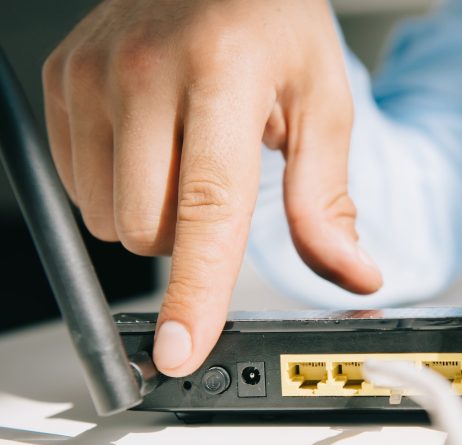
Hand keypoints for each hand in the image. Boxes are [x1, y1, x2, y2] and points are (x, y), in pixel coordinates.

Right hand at [42, 0, 382, 376]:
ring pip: (110, 218)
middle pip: (149, 231)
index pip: (210, 209)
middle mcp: (146, 73)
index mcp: (224, 76)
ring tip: (184, 160)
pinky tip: (149, 147)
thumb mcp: (322, 104)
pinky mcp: (62, 82)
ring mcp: (93, 76)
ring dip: (153, 216)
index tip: (182, 349)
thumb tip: (353, 272)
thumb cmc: (274, 24)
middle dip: (188, 242)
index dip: (197, 292)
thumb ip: (326, 199)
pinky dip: (119, 189)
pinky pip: (79, 185)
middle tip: (217, 191)